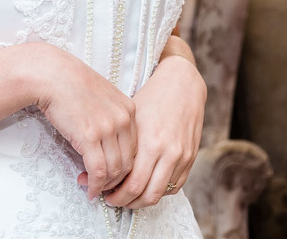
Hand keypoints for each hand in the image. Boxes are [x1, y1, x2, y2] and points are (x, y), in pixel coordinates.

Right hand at [32, 46, 136, 200]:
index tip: (113, 173)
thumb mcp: (101, 94)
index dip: (125, 166)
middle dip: (116, 180)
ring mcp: (107, 128)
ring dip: (104, 185)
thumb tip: (109, 142)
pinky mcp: (89, 137)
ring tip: (93, 189)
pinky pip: (98, 170)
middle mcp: (123, 119)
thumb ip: (111, 115)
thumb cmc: (69, 82)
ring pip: (115, 169)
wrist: (49, 74)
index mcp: (129, 109)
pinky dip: (95, 184)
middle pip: (129, 162)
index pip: (135, 148)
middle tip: (104, 186)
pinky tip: (89, 189)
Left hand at [103, 55, 205, 207]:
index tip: (100, 190)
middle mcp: (168, 153)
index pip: (131, 183)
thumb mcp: (129, 116)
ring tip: (125, 195)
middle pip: (145, 194)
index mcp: (149, 142)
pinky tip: (144, 186)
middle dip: (125, 201)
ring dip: (141, 200)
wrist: (182, 84)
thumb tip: (95, 161)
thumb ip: (118, 142)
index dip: (114, 193)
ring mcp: (182, 157)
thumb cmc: (150, 97)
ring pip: (160, 194)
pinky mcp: (191, 158)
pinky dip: (158, 191)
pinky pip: (175, 186)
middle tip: (110, 198)